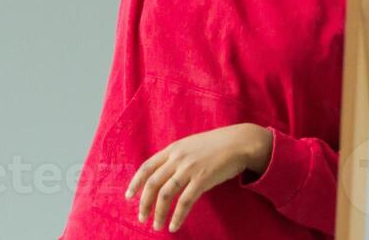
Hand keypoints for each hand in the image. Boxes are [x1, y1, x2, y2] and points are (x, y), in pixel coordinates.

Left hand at [125, 122, 271, 231]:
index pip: (147, 166)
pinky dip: (177, 216)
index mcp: (173, 149)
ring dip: (158, 213)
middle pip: (152, 183)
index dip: (135, 183)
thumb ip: (176, 157)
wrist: (239, 142)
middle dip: (144, 203)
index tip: (129, 197)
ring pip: (165, 194)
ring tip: (156, 226)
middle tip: (141, 218)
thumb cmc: (216, 145)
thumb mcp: (190, 146)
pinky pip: (185, 202)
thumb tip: (163, 173)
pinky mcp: (203, 179)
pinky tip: (174, 226)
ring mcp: (189, 168)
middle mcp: (178, 157)